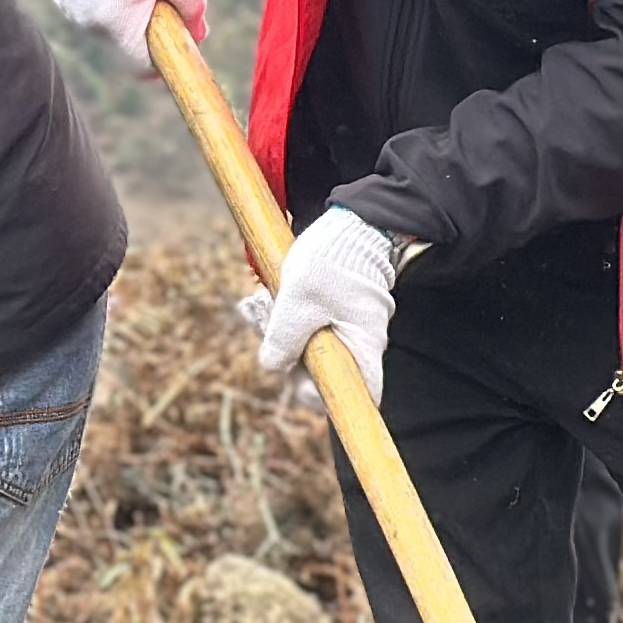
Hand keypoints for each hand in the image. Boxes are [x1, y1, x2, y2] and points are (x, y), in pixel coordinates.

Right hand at [49, 0, 206, 72]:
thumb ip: (193, 13)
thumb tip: (196, 36)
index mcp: (114, 24)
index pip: (142, 67)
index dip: (164, 60)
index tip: (177, 42)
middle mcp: (86, 23)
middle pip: (125, 45)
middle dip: (146, 28)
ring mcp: (71, 8)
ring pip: (109, 26)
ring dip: (127, 11)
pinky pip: (93, 8)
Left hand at [250, 209, 400, 405]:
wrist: (349, 223)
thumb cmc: (331, 261)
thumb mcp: (298, 302)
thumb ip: (284, 340)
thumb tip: (272, 367)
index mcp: (362, 347)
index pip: (359, 395)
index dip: (330, 399)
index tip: (298, 384)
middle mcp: (357, 344)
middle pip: (320, 373)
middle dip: (286, 356)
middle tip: (262, 321)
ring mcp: (344, 329)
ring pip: (306, 348)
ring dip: (278, 332)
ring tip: (260, 301)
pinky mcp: (330, 314)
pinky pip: (303, 328)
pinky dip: (282, 318)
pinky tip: (262, 298)